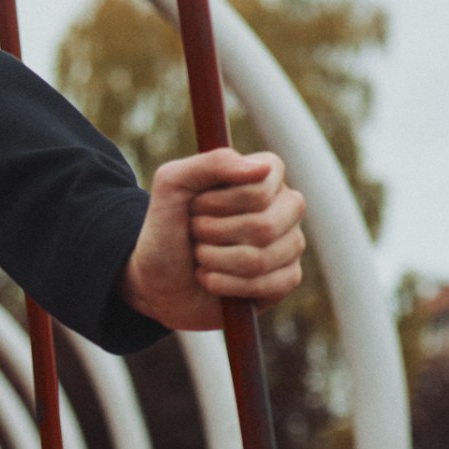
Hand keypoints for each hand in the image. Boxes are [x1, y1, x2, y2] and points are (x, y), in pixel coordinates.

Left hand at [118, 147, 305, 331]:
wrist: (157, 279)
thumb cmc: (168, 227)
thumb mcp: (172, 184)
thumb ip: (213, 164)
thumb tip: (263, 169)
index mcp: (266, 173)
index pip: (259, 189)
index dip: (217, 203)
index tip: (195, 206)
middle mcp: (286, 205)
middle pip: (263, 226)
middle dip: (213, 234)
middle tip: (195, 233)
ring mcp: (291, 242)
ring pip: (261, 259)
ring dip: (214, 260)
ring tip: (200, 256)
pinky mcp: (288, 278)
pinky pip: (268, 285)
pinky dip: (225, 285)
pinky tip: (211, 279)